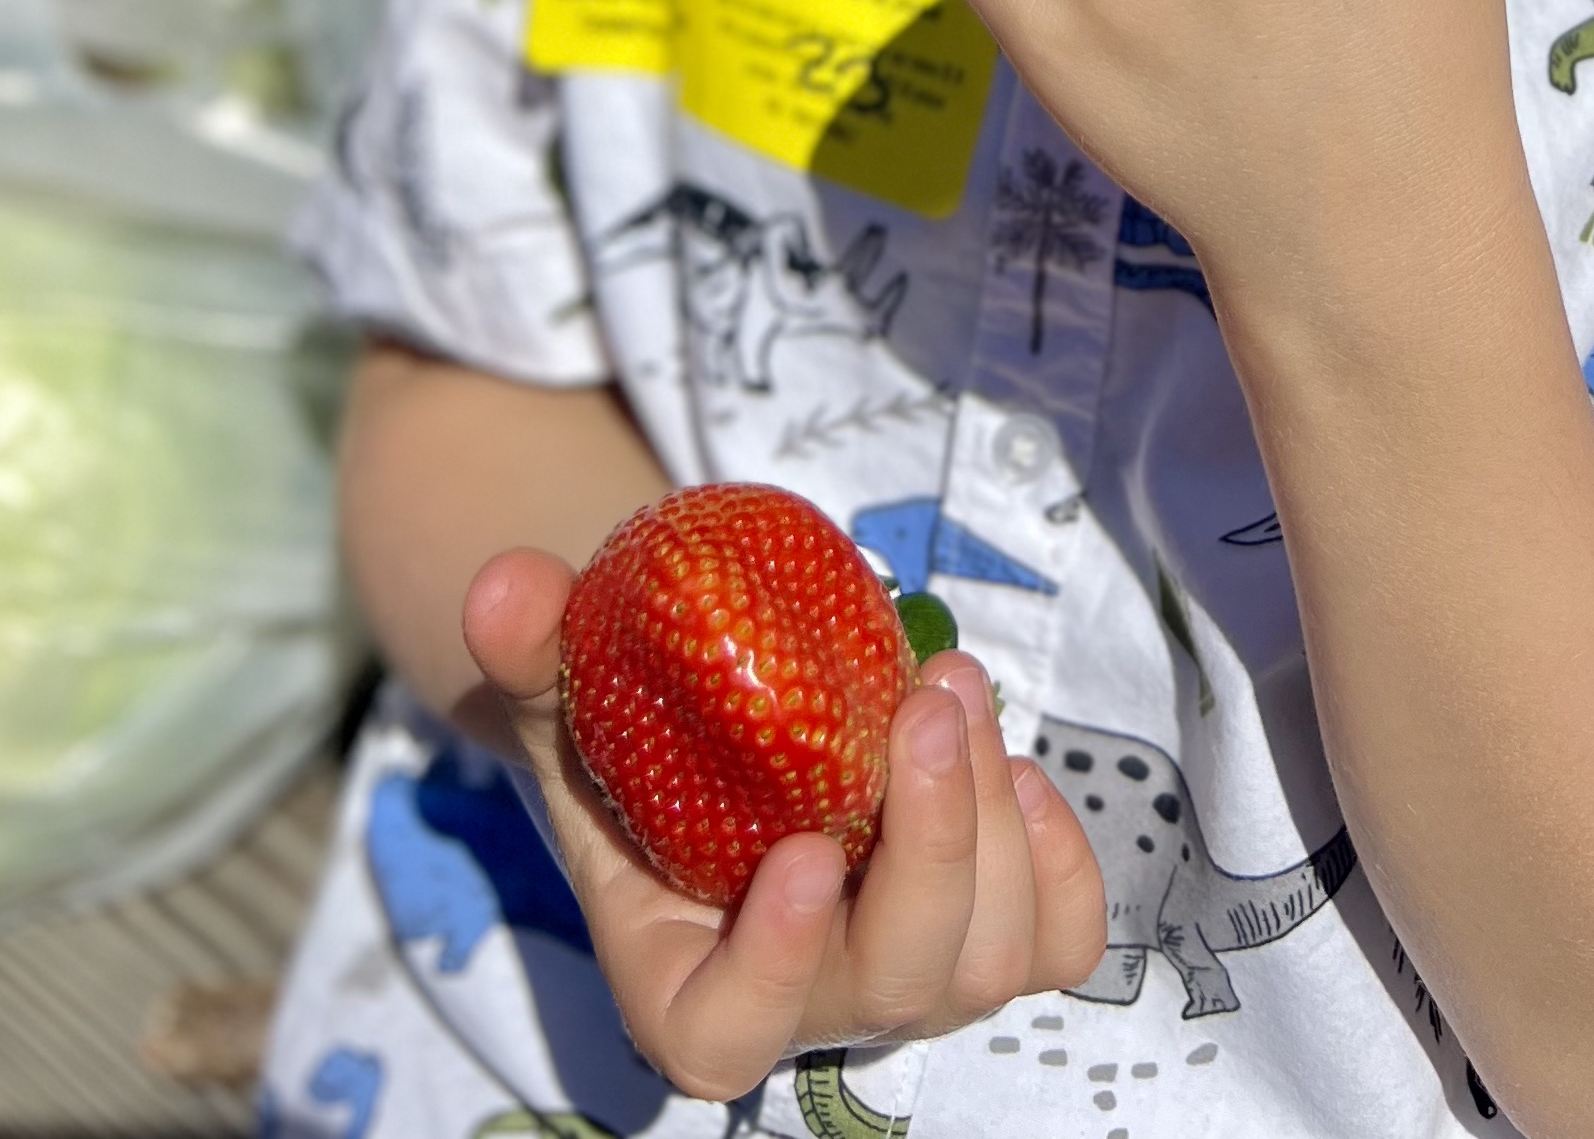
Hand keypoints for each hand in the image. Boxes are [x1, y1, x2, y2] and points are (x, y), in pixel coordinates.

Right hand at [461, 550, 1106, 1102]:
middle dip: (933, 844)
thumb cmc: (632, 739)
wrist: (721, 738)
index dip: (770, 965)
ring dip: (992, 818)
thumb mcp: (566, 697)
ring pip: (989, 956)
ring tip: (955, 686)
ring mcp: (908, 971)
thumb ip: (530, 654)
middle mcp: (809, 996)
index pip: (727, 1035)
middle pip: (898, 980)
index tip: (799, 852)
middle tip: (926, 701)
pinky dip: (1060, 860)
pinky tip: (1017, 765)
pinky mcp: (986, 929)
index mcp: (686, 979)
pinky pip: (1059, 940)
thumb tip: (504, 586)